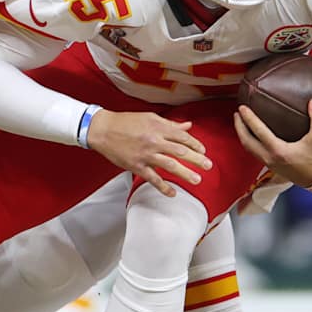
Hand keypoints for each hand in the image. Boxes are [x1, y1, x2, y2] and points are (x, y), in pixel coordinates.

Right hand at [84, 109, 212, 196]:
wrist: (103, 130)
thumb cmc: (126, 122)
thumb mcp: (150, 118)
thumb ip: (170, 124)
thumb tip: (188, 126)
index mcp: (158, 127)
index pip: (182, 136)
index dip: (195, 144)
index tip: (203, 150)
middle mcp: (154, 140)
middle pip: (180, 151)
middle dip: (197, 159)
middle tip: (208, 166)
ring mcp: (146, 155)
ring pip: (170, 165)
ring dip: (185, 173)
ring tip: (197, 180)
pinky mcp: (136, 166)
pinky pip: (153, 178)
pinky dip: (163, 187)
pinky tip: (172, 193)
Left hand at [234, 99, 311, 190]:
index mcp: (279, 151)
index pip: (259, 132)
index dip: (249, 118)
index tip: (242, 108)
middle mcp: (270, 158)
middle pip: (247, 142)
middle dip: (239, 127)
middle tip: (237, 114)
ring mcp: (270, 164)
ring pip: (249, 149)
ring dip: (242, 135)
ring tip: (241, 123)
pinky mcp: (272, 167)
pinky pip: (255, 153)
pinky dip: (249, 143)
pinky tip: (252, 136)